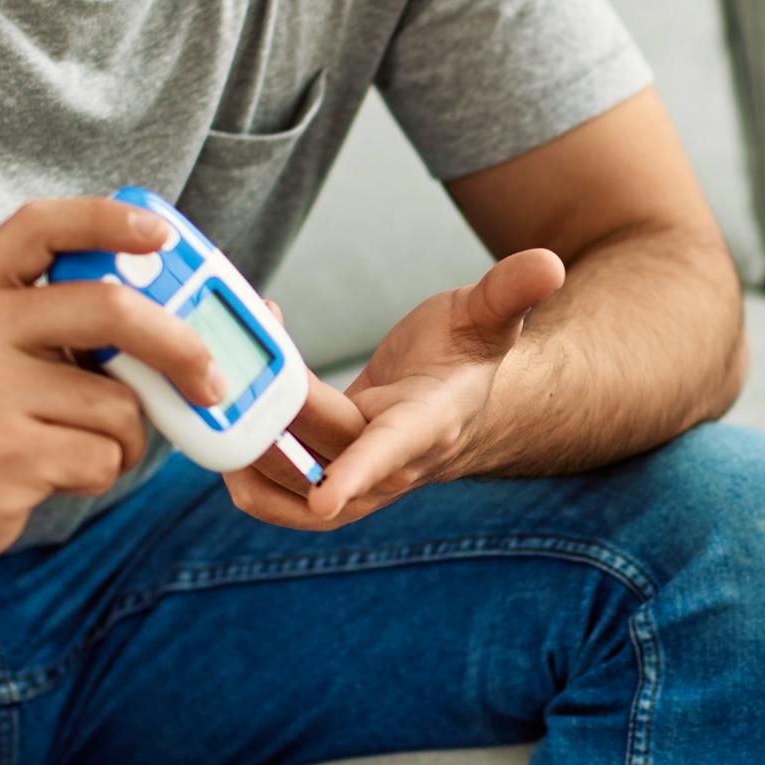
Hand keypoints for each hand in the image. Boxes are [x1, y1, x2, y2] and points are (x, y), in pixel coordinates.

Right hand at [0, 199, 228, 569]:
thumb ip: (48, 321)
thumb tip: (165, 315)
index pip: (41, 227)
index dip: (108, 220)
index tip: (162, 237)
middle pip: (111, 310)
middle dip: (179, 346)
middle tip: (210, 380)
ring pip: (118, 404)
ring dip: (124, 437)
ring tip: (79, 447)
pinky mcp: (9, 456)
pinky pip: (102, 456)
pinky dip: (99, 472)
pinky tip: (56, 475)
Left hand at [223, 248, 565, 530]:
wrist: (453, 404)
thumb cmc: (467, 355)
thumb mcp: (488, 316)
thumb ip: (509, 293)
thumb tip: (549, 263)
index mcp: (427, 425)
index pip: (392, 453)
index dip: (361, 475)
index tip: (326, 500)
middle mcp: (387, 464)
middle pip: (319, 452)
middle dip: (273, 419)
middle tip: (236, 366)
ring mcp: (349, 479)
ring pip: (284, 482)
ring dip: (242, 447)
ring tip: (215, 391)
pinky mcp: (316, 477)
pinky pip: (270, 485)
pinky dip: (238, 456)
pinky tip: (221, 407)